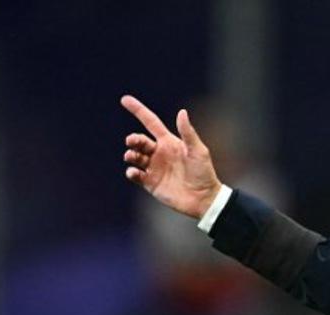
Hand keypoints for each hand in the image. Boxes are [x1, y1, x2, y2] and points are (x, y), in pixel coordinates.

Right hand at [119, 95, 222, 218]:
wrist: (204, 199)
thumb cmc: (204, 173)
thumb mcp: (198, 151)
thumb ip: (188, 133)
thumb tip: (182, 112)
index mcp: (169, 142)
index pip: (150, 122)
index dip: (138, 110)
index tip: (124, 100)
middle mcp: (159, 153)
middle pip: (139, 141)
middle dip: (133, 139)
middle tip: (132, 142)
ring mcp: (154, 168)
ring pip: (134, 156)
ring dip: (130, 154)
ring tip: (132, 157)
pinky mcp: (150, 183)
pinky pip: (135, 175)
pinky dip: (131, 172)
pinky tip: (134, 172)